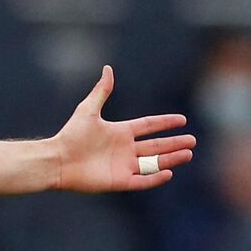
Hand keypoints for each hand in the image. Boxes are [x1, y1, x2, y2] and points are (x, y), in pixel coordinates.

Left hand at [53, 66, 194, 192]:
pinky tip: (169, 172)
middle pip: (156, 146)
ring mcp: (124, 166)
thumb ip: (101, 91)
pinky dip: (155, 178)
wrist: (57, 159)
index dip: (164, 123)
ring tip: (188, 154)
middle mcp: (125, 149)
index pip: (148, 126)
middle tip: (193, 141)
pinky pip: (142, 181)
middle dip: (174, 143)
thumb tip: (108, 68)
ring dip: (171, 158)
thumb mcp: (88, 110)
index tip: (182, 120)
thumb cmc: (70, 135)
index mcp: (120, 132)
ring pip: (154, 163)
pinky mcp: (120, 181)